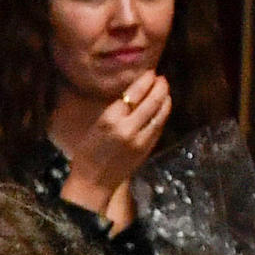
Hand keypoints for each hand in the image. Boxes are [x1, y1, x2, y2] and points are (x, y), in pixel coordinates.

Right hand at [63, 72, 171, 213]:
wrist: (93, 181)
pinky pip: (159, 126)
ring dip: (165, 98)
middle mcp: (127, 128)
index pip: (134, 93)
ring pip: (160, 112)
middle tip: (162, 79)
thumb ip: (116, 110)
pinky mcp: (147, 148)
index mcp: (110, 119)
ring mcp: (140, 139)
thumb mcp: (96, 126)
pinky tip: (164, 106)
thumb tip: (134, 92)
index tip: (150, 73)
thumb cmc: (88, 152)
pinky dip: (163, 113)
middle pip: (152, 101)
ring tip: (165, 90)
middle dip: (160, 87)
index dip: (145, 80)